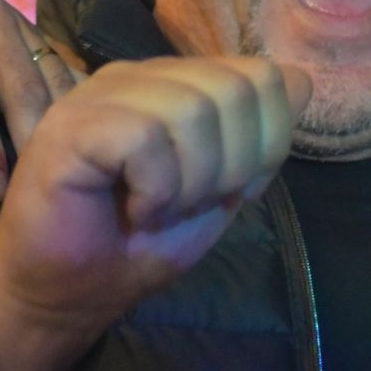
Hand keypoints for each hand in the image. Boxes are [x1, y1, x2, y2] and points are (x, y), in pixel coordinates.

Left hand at [0, 0, 81, 198]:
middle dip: (28, 138)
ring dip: (55, 123)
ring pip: (48, 74)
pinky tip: (67, 138)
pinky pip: (57, 68)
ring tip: (54, 168)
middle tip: (32, 187)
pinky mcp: (27, 30)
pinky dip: (65, 103)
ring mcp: (11, 16)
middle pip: (20, 82)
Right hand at [0, 56, 312, 370]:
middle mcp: (143, 76)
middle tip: (192, 203)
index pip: (266, 77)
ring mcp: (103, 94)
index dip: (269, 142)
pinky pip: (146, 138)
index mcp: (181, 84)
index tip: (234, 189)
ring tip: (159, 208)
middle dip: (235, 164)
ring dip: (192, 182)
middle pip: (238, 89)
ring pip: (194, 109)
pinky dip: (156, 188)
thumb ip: (261, 137)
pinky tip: (135, 209)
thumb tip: (302, 79)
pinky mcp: (71, 125)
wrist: (68, 293)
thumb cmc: (140, 242)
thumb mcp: (223, 189)